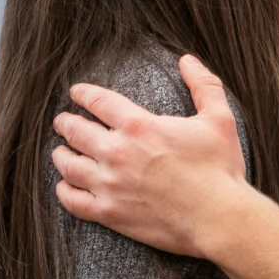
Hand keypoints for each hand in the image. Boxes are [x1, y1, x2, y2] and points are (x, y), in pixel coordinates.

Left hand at [51, 55, 249, 255]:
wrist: (218, 218)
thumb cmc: (220, 168)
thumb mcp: (219, 119)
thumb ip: (203, 85)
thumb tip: (187, 60)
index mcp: (138, 125)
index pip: (98, 101)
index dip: (83, 94)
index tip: (75, 93)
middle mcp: (116, 152)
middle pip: (76, 131)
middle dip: (66, 123)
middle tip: (61, 121)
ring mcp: (109, 184)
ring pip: (69, 165)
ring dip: (60, 155)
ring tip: (59, 152)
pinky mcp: (109, 213)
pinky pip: (73, 201)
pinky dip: (64, 191)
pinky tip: (64, 185)